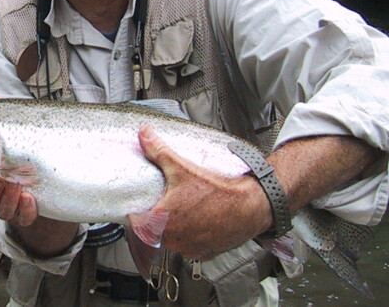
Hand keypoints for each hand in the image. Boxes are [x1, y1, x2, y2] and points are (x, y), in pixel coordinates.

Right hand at [0, 85, 38, 226]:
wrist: (57, 163)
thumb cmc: (21, 140)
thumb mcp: (7, 122)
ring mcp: (11, 202)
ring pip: (0, 212)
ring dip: (5, 200)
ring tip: (15, 184)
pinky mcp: (30, 210)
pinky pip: (24, 218)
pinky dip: (24, 210)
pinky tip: (29, 196)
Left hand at [138, 125, 271, 259]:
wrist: (250, 206)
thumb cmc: (218, 191)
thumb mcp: (182, 167)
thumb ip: (158, 151)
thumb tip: (143, 134)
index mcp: (162, 221)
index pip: (138, 223)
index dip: (140, 213)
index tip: (145, 205)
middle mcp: (174, 240)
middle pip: (156, 231)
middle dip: (160, 218)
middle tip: (169, 203)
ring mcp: (190, 249)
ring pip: (174, 240)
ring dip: (176, 229)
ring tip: (185, 211)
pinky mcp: (205, 254)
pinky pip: (192, 247)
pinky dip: (193, 237)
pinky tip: (199, 223)